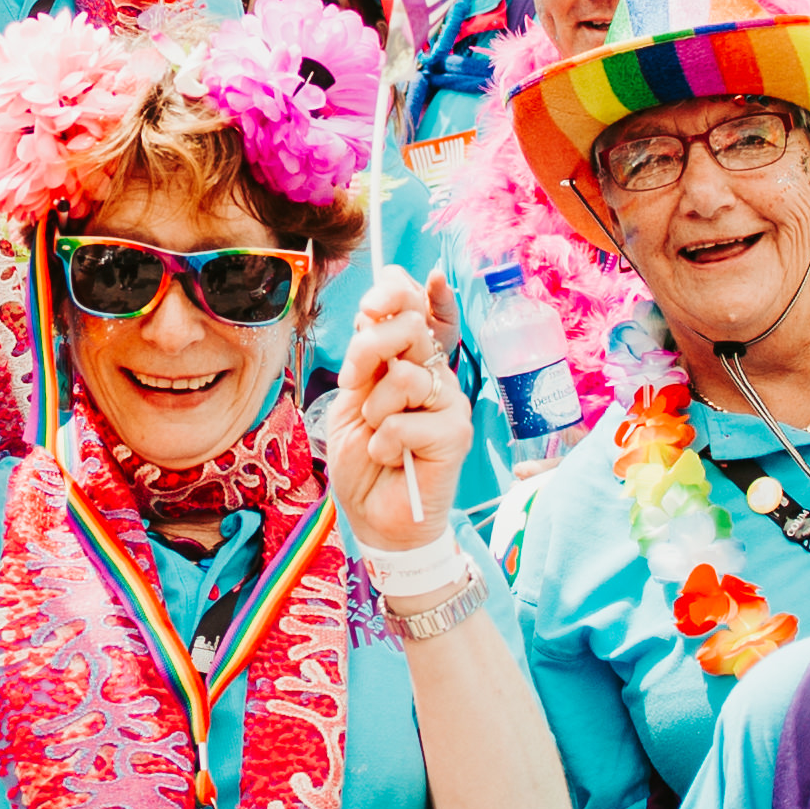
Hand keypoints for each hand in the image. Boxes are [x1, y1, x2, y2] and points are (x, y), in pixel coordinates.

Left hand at [323, 273, 467, 560]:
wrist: (375, 518)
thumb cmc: (363, 461)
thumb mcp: (353, 400)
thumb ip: (367, 359)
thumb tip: (373, 311)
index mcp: (409, 360)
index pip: (415, 305)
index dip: (398, 289)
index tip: (372, 302)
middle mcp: (434, 374)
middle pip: (409, 327)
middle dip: (368, 348)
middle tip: (353, 382)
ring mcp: (450, 402)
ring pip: (406, 377)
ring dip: (375, 412)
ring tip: (378, 439)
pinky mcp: (457, 433)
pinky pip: (407, 421)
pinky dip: (385, 444)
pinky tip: (392, 459)